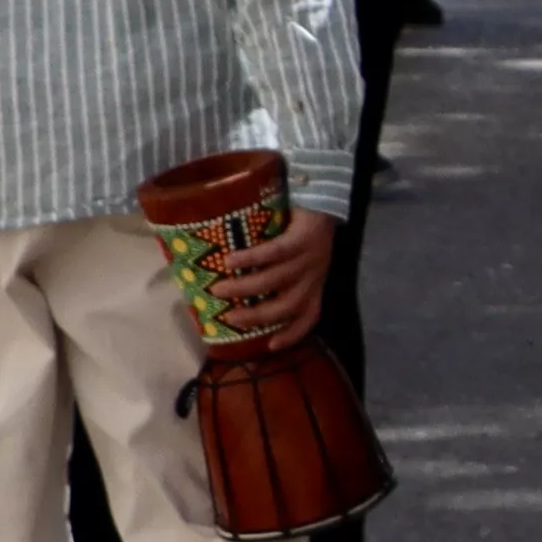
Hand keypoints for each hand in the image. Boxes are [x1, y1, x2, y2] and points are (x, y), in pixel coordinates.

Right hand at [203, 202, 332, 350]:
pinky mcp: (301, 239)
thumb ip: (279, 273)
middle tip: (229, 318)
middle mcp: (313, 276)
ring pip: (274, 281)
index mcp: (315, 284)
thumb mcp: (300, 259)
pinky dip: (250, 258)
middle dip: (256, 317)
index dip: (293, 334)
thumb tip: (237, 286)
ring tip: (218, 289)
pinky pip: (273, 253)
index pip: (309, 317)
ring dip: (244, 288)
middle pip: (285, 306)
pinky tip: (230, 260)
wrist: (323, 195)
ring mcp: (308, 258)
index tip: (270, 346)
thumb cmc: (304, 230)